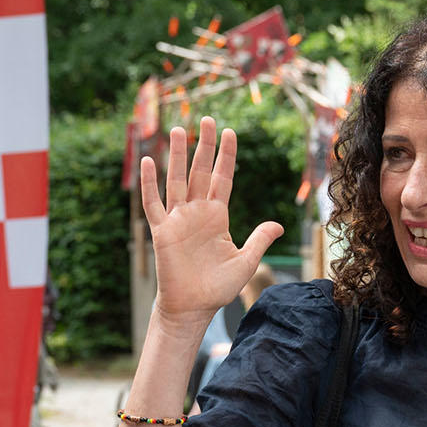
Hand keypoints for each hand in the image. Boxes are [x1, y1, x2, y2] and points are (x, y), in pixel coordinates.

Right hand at [140, 118, 283, 323]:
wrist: (193, 307)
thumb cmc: (217, 287)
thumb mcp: (245, 262)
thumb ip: (259, 240)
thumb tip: (277, 224)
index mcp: (218, 216)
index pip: (223, 178)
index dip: (227, 156)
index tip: (230, 132)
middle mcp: (197, 212)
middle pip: (201, 172)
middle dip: (204, 146)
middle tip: (207, 119)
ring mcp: (178, 219)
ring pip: (176, 180)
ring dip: (176, 156)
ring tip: (178, 130)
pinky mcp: (162, 231)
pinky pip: (153, 204)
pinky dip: (149, 184)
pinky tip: (148, 161)